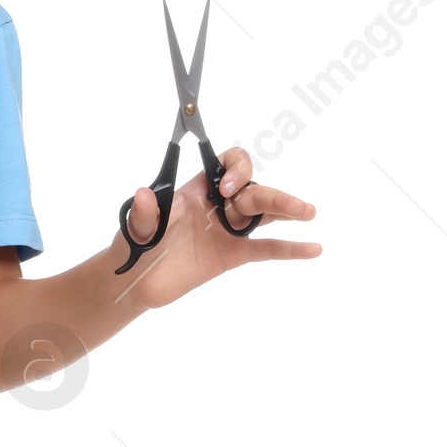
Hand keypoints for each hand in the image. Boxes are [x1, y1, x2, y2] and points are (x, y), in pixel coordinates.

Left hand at [117, 148, 317, 307]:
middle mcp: (217, 205)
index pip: (227, 163)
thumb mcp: (134, 227)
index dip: (235, 169)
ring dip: (286, 210)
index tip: (227, 189)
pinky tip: (312, 249)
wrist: (134, 282)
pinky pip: (265, 249)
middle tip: (283, 205)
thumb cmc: (133, 246)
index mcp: (197, 189)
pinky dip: (289, 249)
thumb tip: (145, 195)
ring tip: (308, 212)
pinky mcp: (232, 256)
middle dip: (269, 194)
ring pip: (264, 214)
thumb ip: (144, 213)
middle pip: (252, 190)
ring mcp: (227, 231)